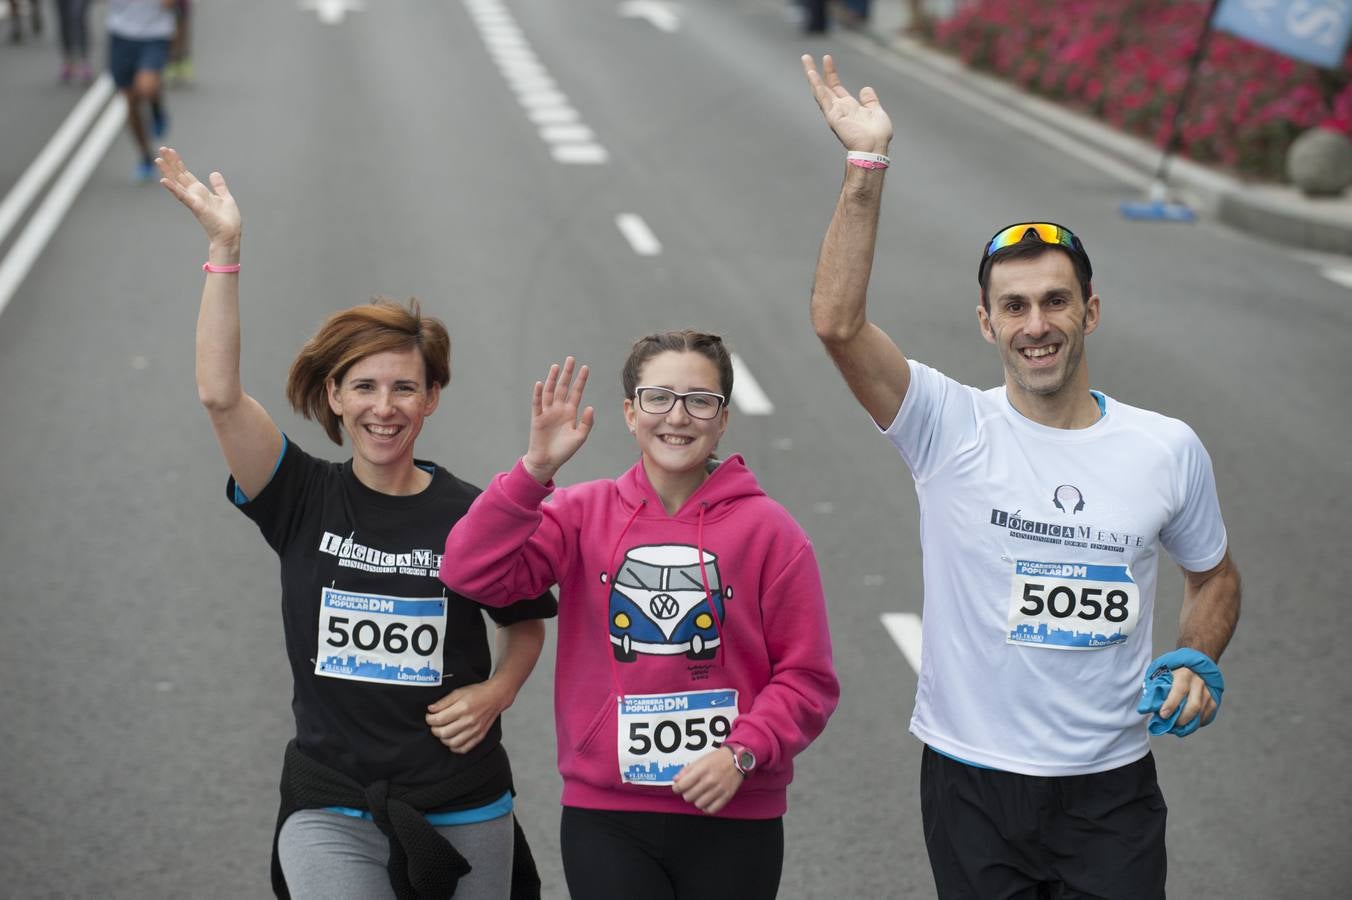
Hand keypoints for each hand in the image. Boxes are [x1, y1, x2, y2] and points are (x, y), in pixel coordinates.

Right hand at [155, 147, 241, 251]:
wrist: (230, 234)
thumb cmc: (228, 220)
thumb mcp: (226, 198)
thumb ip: (219, 186)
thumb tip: (214, 173)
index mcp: (200, 192)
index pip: (186, 174)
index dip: (178, 163)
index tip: (171, 151)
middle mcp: (194, 195)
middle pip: (179, 175)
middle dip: (170, 162)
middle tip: (161, 148)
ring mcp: (193, 200)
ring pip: (177, 182)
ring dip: (167, 171)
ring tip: (158, 159)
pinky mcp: (196, 206)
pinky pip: (182, 195)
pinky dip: (173, 188)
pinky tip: (163, 180)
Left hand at [425, 679, 512, 753]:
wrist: (495, 697)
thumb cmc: (477, 693)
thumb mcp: (458, 692)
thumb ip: (443, 702)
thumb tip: (430, 710)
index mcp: (463, 708)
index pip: (439, 719)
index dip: (430, 719)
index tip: (429, 716)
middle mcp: (469, 721)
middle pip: (444, 733)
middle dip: (434, 730)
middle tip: (434, 725)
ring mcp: (475, 730)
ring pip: (452, 743)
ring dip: (443, 739)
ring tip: (442, 732)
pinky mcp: (480, 736)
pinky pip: (464, 749)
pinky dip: (455, 747)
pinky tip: (452, 740)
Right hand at [522, 357, 593, 483]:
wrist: (548, 461)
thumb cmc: (564, 450)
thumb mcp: (580, 437)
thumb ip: (586, 422)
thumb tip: (590, 407)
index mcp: (570, 412)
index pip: (576, 392)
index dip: (580, 380)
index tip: (585, 367)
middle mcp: (558, 409)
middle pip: (563, 387)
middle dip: (567, 374)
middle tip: (571, 359)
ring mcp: (547, 412)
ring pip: (550, 391)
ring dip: (552, 379)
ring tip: (556, 366)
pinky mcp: (537, 418)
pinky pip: (537, 403)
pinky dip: (538, 394)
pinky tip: (540, 384)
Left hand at [672, 747, 743, 814]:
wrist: (738, 760)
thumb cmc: (718, 759)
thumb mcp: (700, 760)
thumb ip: (686, 770)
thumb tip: (676, 780)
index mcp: (701, 770)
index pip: (681, 786)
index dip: (676, 788)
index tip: (678, 787)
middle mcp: (709, 781)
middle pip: (688, 797)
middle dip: (687, 793)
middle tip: (691, 789)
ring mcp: (718, 790)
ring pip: (699, 804)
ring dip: (697, 800)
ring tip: (700, 794)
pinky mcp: (726, 797)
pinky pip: (712, 810)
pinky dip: (707, 807)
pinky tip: (708, 800)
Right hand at [802, 54, 893, 153]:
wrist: (875, 146)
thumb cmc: (877, 134)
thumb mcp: (876, 111)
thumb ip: (870, 100)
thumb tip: (865, 89)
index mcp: (848, 107)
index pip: (835, 87)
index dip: (830, 73)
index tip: (826, 59)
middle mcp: (838, 108)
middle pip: (823, 86)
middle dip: (815, 71)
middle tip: (806, 57)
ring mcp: (834, 111)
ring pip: (819, 89)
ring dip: (811, 74)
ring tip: (805, 58)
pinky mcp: (832, 115)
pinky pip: (822, 97)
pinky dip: (816, 85)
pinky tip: (811, 73)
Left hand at [1159, 666, 1217, 735]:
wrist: (1194, 665)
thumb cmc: (1172, 672)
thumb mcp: (1161, 674)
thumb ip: (1155, 690)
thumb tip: (1146, 708)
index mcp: (1184, 673)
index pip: (1179, 690)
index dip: (1171, 704)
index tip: (1163, 715)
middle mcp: (1199, 682)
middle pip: (1194, 705)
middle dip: (1182, 719)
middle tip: (1171, 725)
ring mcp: (1209, 691)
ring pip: (1201, 713)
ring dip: (1189, 724)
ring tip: (1177, 727)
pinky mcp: (1214, 699)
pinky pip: (1206, 716)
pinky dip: (1196, 723)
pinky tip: (1187, 723)